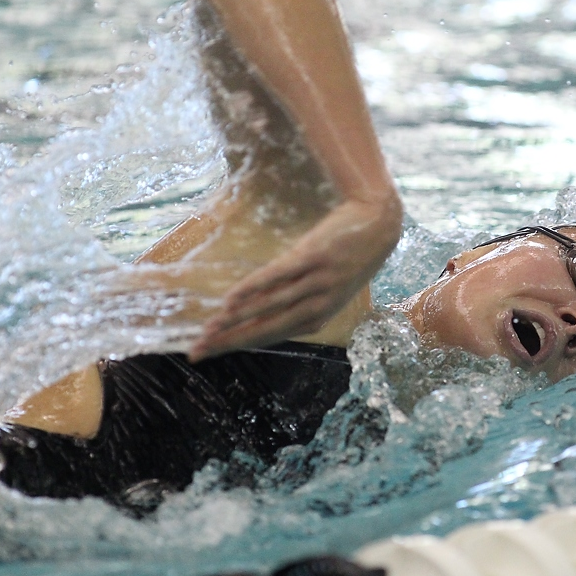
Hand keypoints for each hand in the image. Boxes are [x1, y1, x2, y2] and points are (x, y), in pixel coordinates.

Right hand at [188, 194, 401, 359]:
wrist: (378, 224)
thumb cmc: (348, 257)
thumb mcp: (325, 287)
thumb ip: (294, 301)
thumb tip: (255, 312)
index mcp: (317, 318)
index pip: (268, 337)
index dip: (236, 345)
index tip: (206, 352)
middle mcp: (317, 305)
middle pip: (265, 328)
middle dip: (229, 341)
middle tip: (198, 350)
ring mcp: (316, 282)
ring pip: (269, 306)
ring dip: (236, 319)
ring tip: (209, 328)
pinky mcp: (313, 258)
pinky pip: (277, 277)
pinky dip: (253, 289)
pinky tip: (231, 298)